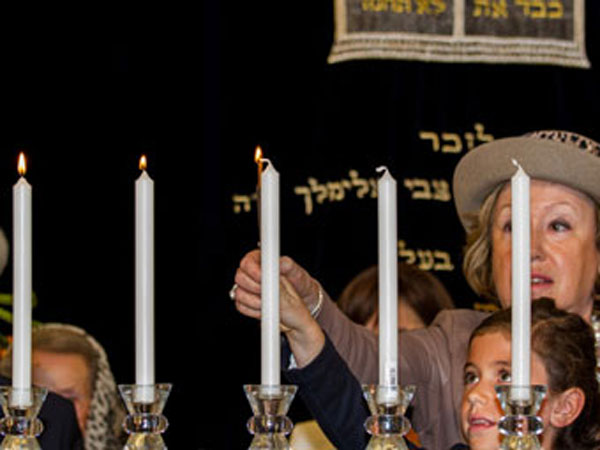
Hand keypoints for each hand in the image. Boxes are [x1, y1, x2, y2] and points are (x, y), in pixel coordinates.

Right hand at [233, 249, 324, 366]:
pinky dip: (251, 310)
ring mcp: (248, 288)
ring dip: (252, 300)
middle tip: (265, 292)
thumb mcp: (297, 274)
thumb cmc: (300, 285)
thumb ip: (288, 266)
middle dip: (253, 286)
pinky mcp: (247, 302)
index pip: (248, 261)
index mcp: (261, 261)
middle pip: (240, 277)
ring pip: (238, 292)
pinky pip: (240, 306)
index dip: (253, 270)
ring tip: (267, 303)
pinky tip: (263, 310)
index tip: (262, 278)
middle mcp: (252, 273)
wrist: (302, 302)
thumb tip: (280, 262)